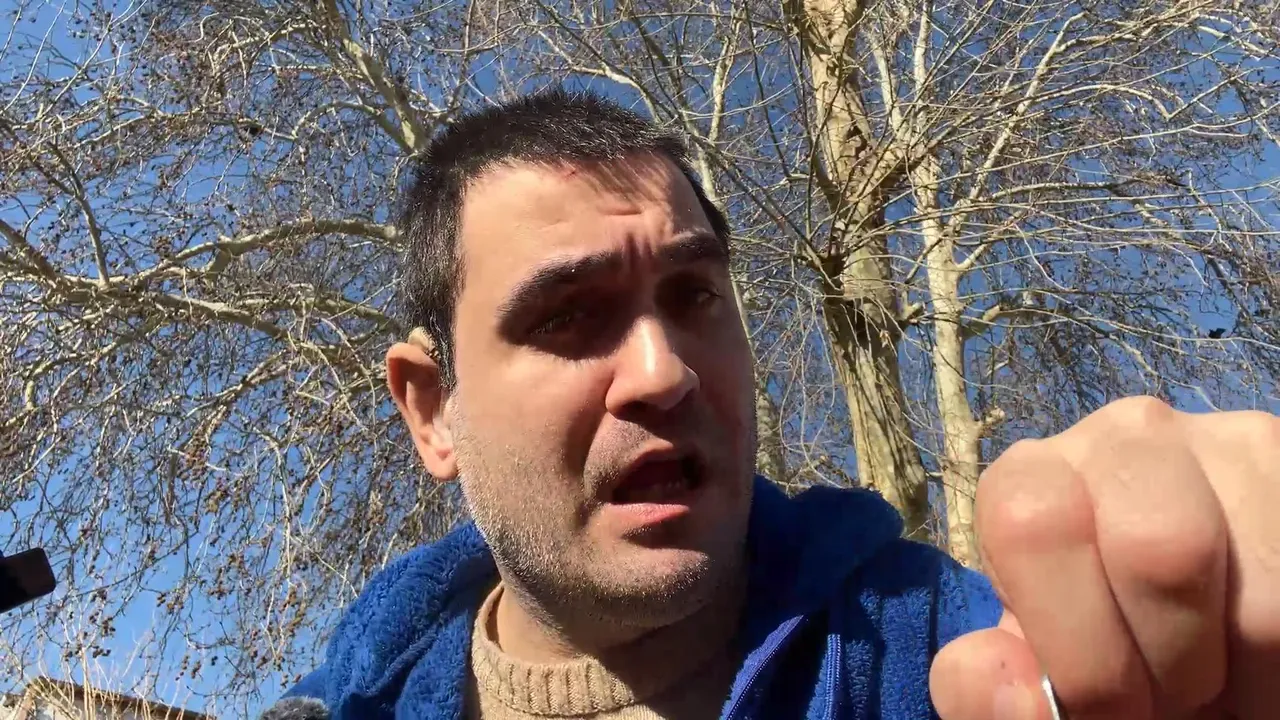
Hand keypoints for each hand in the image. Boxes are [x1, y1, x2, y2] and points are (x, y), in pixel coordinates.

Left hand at [929, 396, 1279, 719]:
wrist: (1201, 639)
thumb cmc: (1116, 653)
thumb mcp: (1048, 676)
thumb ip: (995, 689)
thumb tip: (998, 682)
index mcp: (1034, 477)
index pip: (1032, 523)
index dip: (1078, 650)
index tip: (1107, 706)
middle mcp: (1126, 435)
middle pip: (1159, 545)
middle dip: (1171, 662)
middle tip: (1173, 694)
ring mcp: (1228, 440)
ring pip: (1258, 598)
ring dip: (1240, 675)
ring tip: (1217, 674)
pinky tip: (1257, 656)